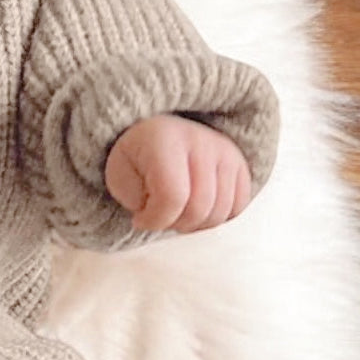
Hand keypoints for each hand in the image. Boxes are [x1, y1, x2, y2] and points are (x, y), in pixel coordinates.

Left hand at [104, 114, 252, 232]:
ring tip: (176, 211)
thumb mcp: (119, 176)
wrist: (158, 135)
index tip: (140, 219)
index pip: (172, 197)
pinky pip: (238, 208)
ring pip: (220, 213)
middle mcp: (201, 140)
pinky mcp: (240, 164)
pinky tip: (196, 208)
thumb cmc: (137, 158)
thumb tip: (162, 217)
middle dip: (175, 224)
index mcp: (164, 139)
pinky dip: (216, 218)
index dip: (155, 220)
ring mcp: (225, 152)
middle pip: (199, 209)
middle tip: (159, 216)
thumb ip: (135, 199)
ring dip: (195, 224)